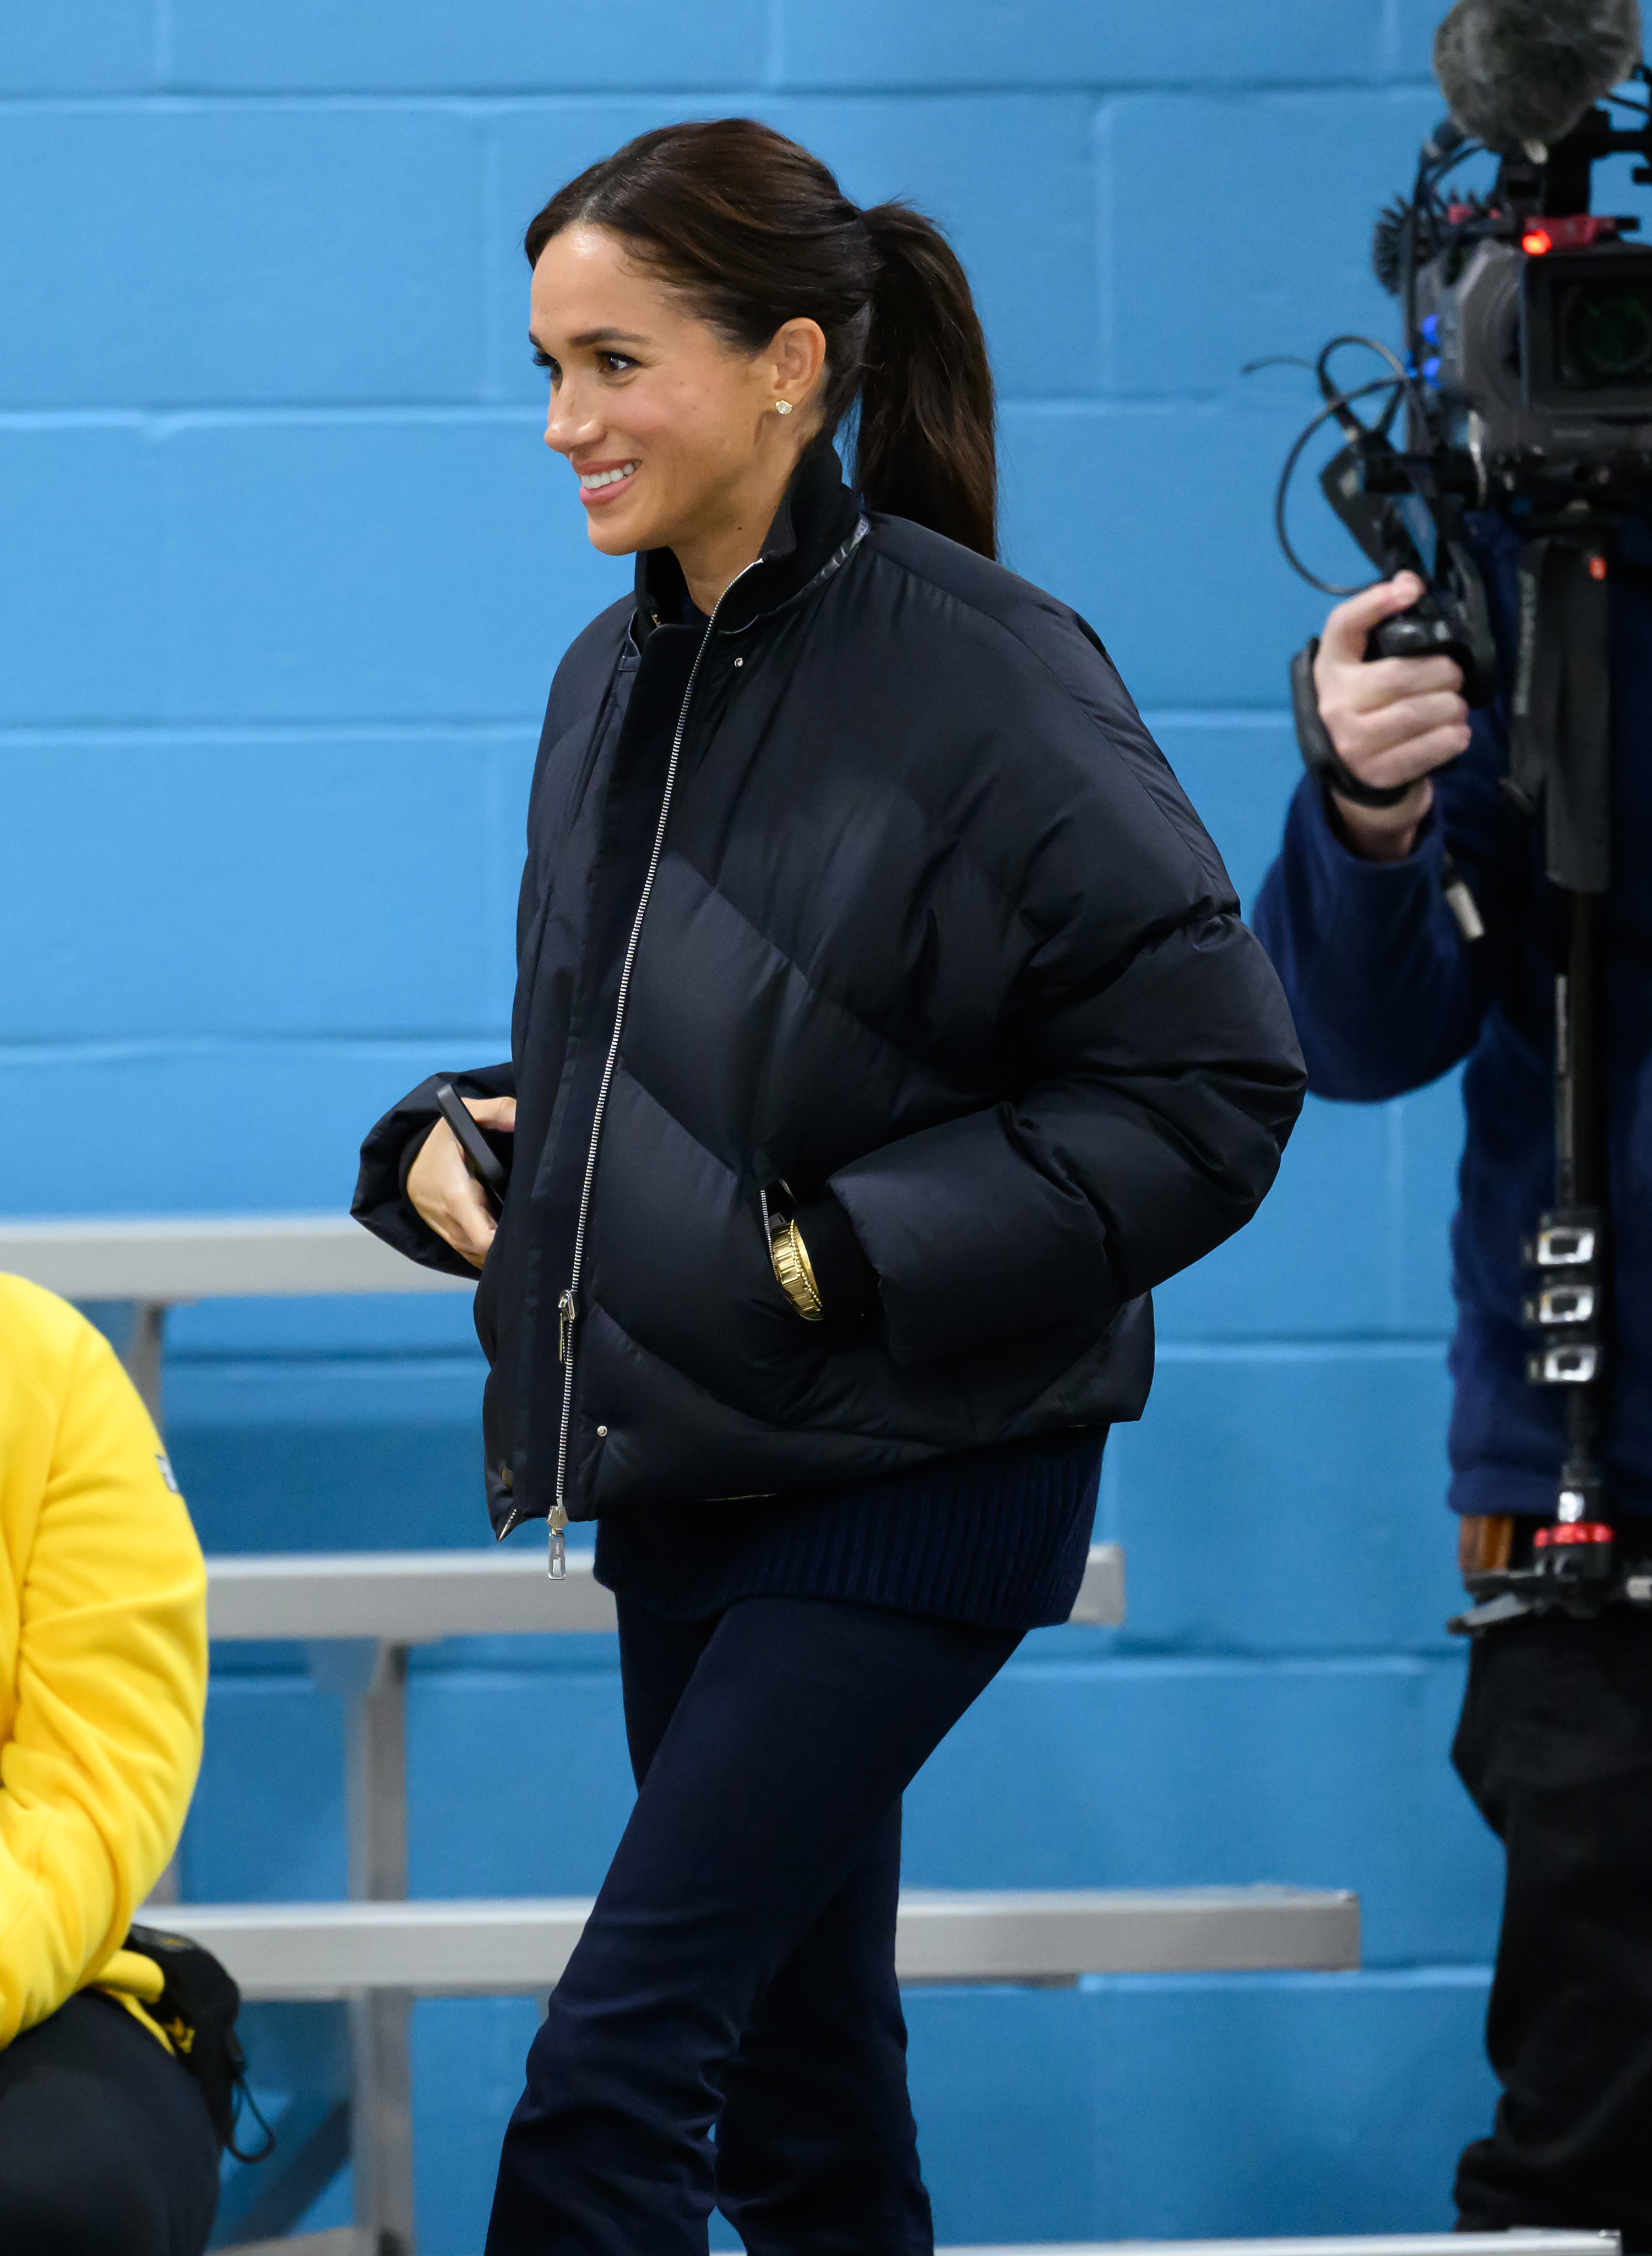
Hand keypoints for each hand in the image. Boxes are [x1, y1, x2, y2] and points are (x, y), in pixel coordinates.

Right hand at [406, 1095, 515, 1268]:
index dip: (504, 1241)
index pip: (481, 1236)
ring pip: (476, 1256)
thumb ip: (496, 1111)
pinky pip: (469, 1254)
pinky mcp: (447, 1236)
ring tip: (523, 1240)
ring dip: (497, 1252)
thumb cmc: (444, 1138)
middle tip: (535, 1234)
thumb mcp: (467, 1114)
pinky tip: (506, 1246)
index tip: (528, 1228)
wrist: (409, 1158)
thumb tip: (520, 1117)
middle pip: (482, 1251)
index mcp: (454, 1192)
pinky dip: (487, 1254)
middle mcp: (447, 1218)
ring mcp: (445, 1230)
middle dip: (507, 1247)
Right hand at [1314, 572, 1471, 861]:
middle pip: (1401, 676)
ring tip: (1456, 707)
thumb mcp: (1364, 670)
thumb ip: (1384, 630)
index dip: (1374, 603)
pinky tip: (1456, 732)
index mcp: (1331, 670)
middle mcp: (1335, 705)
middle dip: (1443, 673)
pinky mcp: (1377, 772)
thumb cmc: (1367, 709)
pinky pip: (1429, 748)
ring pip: (1420, 714)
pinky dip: (1453, 737)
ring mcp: (1353, 742)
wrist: (1353, 778)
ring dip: (1452, 707)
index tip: (1410, 589)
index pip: (1342, 627)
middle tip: (1453, 676)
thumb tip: (1409, 582)